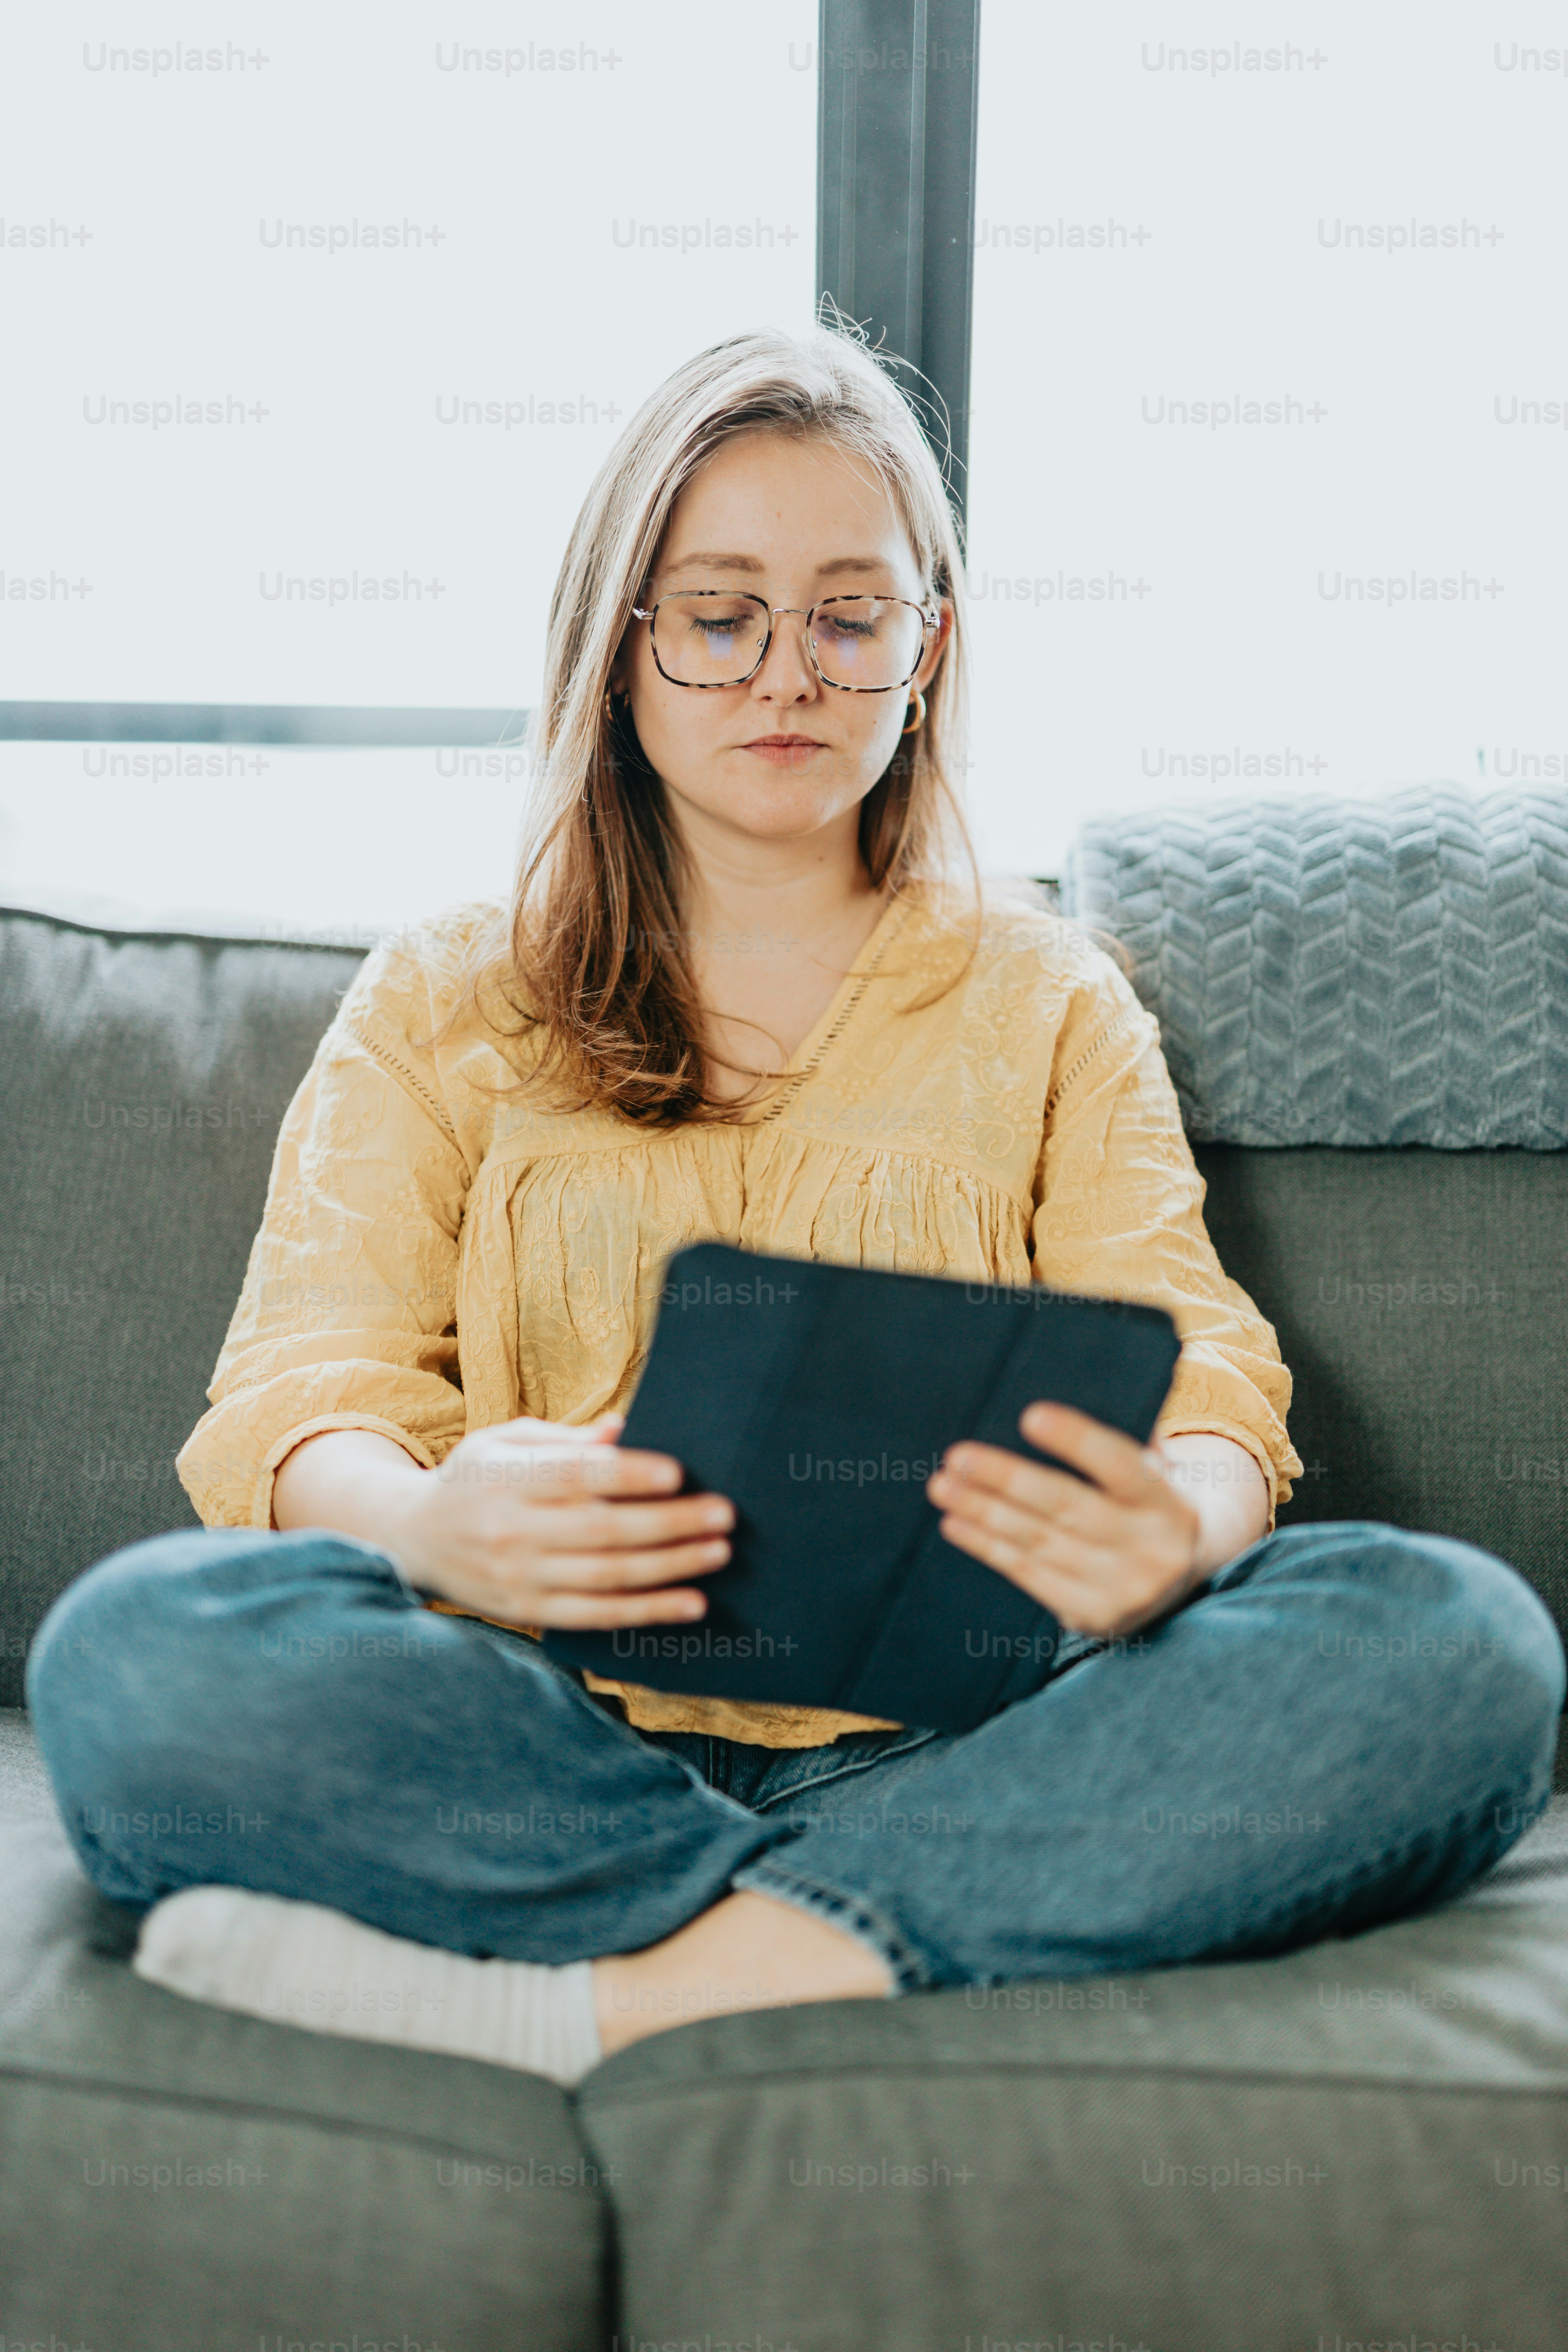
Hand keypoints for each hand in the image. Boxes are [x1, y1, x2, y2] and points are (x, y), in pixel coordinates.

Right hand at [387, 1412, 733, 1631]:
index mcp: (508, 1479)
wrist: (412, 1539)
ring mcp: (521, 1577)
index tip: (679, 1473)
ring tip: (718, 1553)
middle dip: (670, 1523)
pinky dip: (647, 1612)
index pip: (576, 1476)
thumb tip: (621, 1428)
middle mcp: (514, 1531)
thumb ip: (562, 1438)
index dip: (629, 1475)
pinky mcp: (528, 1612)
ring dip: (670, 1567)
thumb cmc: (471, 1479)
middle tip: (724, 1513)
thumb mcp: (502, 1442)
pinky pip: (597, 1616)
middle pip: (603, 1529)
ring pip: (608, 1577)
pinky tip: (690, 1604)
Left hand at [926, 1402, 1206, 1639]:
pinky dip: (988, 1547)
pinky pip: (1029, 1576)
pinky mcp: (1093, 1616)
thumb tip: (1059, 1388)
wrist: (1182, 1571)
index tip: (1031, 1416)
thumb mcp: (1152, 1466)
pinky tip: (956, 1524)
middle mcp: (1150, 1549)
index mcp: (1167, 1502)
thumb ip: (1120, 1434)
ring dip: (983, 1513)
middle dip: (1006, 1479)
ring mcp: (1122, 1589)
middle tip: (957, 1456)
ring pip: (1038, 1543)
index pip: (1121, 1465)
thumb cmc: (1146, 1498)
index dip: (1077, 1441)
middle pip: (1067, 1506)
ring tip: (943, 1487)